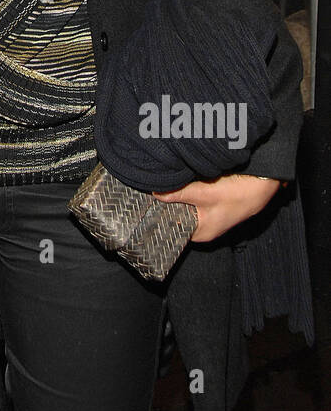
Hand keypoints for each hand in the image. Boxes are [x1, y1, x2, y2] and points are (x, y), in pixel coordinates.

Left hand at [153, 175, 280, 242]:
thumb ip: (178, 193)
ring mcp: (208, 213)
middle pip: (176, 213)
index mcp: (200, 232)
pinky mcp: (212, 200)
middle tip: (153, 186)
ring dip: (178, 191)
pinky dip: (188, 187)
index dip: (158, 214)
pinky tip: (182, 177)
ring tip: (166, 180)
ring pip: (184, 202)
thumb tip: (155, 194)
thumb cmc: (239, 195)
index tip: (145, 201)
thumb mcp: (205, 193)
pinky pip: (193, 195)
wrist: (264, 183)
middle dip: (167, 200)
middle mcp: (203, 225)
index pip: (171, 227)